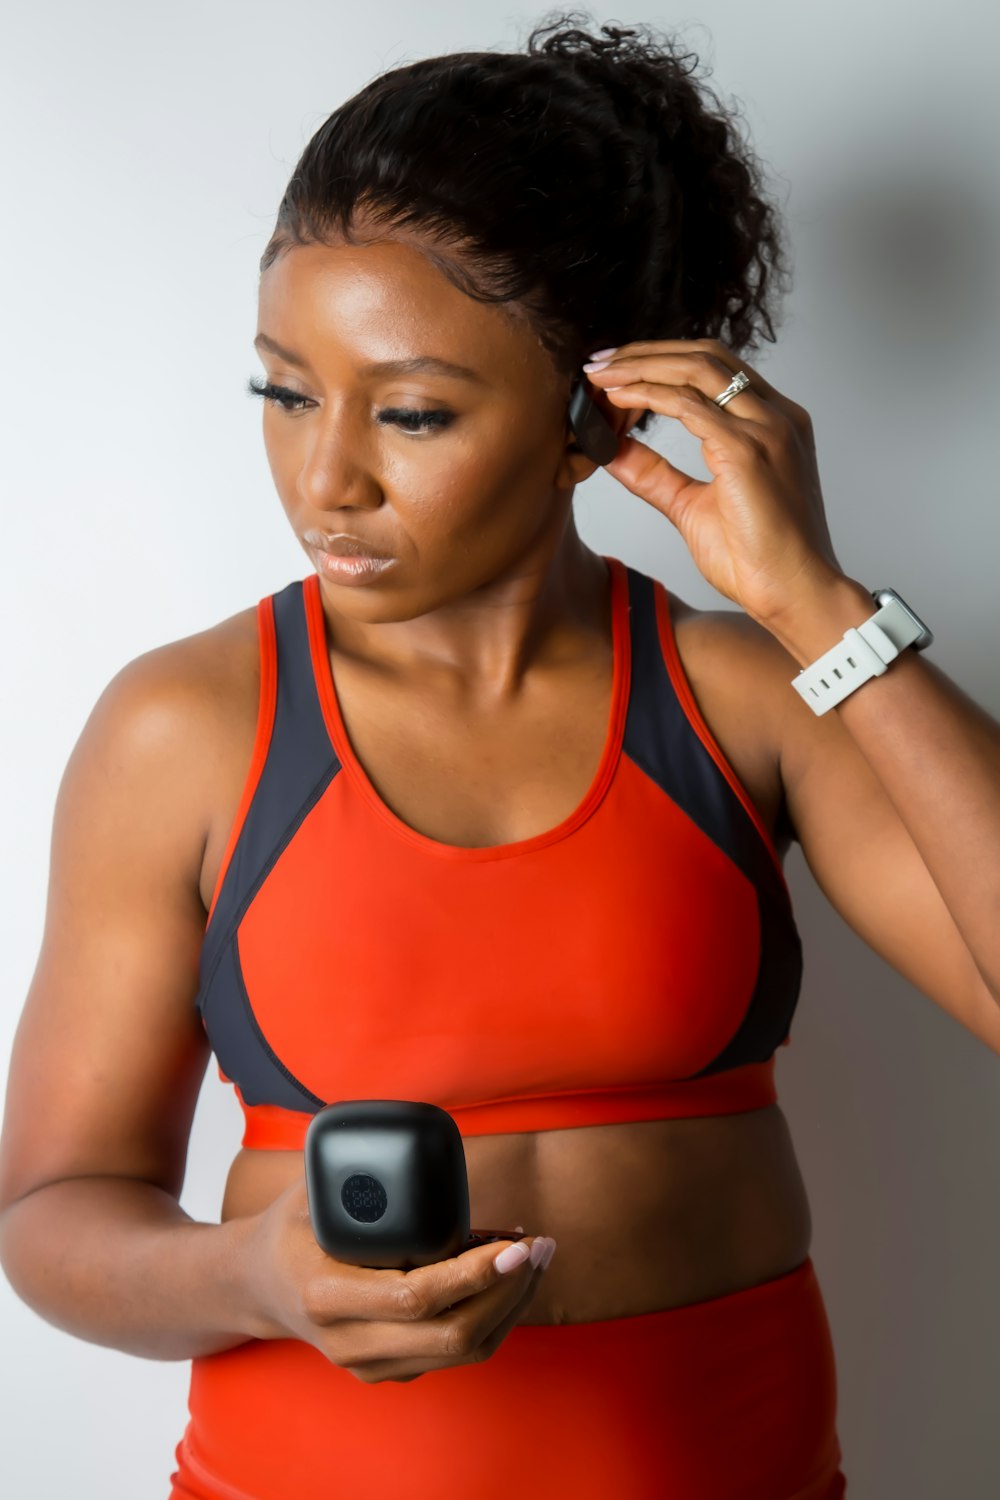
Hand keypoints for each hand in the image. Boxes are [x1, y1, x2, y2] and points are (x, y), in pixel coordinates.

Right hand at [240, 1176, 552, 1383]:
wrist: (256, 1286)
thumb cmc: (291, 1227)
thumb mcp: (311, 1192)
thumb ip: (357, 1173)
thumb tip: (408, 1137)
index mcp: (327, 1296)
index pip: (416, 1298)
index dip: (473, 1274)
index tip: (515, 1244)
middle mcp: (349, 1342)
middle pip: (453, 1335)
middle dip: (509, 1291)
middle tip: (541, 1245)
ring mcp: (370, 1365)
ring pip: (464, 1351)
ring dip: (512, 1306)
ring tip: (537, 1258)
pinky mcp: (390, 1370)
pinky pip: (457, 1354)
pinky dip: (495, 1317)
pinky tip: (512, 1278)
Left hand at [582, 338, 846, 623]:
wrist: (797, 593)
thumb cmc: (760, 559)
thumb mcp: (693, 507)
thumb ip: (655, 476)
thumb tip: (613, 453)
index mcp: (772, 424)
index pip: (715, 370)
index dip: (663, 362)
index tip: (618, 370)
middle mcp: (776, 416)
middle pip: (705, 356)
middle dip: (646, 353)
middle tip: (598, 362)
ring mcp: (765, 429)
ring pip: (697, 369)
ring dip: (642, 365)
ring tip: (600, 373)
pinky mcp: (747, 450)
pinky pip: (689, 406)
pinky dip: (649, 395)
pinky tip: (618, 399)